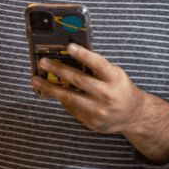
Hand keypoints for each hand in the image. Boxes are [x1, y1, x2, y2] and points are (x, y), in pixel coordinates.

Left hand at [32, 43, 168, 162]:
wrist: (133, 115)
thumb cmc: (120, 88)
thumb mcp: (115, 74)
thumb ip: (96, 67)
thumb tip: (69, 56)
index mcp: (115, 79)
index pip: (98, 64)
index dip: (84, 55)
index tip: (69, 46)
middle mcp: (107, 95)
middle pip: (79, 80)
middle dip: (58, 70)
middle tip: (43, 62)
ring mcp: (99, 110)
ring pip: (69, 97)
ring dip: (49, 87)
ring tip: (36, 80)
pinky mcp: (91, 122)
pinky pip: (71, 108)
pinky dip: (61, 99)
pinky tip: (52, 92)